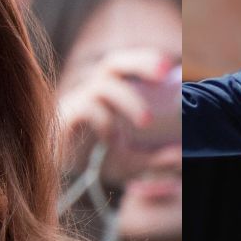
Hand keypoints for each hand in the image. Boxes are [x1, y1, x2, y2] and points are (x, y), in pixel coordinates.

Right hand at [57, 48, 173, 172]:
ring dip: (129, 99)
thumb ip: (155, 159)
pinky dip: (105, 121)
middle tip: (164, 70)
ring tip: (146, 121)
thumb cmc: (95, 162)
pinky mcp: (65, 117)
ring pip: (103, 85)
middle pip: (114, 62)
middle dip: (141, 61)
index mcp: (109, 93)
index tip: (172, 66)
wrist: (59, 179)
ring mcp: (77, 101)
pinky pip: (87, 108)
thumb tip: (181, 154)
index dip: (148, 60)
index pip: (128, 66)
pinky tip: (113, 140)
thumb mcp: (131, 162)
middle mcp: (92, 91)